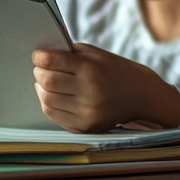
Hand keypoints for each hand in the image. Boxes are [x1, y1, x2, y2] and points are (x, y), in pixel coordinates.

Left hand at [32, 44, 179, 132]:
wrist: (141, 95)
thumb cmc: (117, 71)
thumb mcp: (99, 55)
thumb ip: (72, 53)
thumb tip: (44, 54)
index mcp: (92, 69)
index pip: (53, 61)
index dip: (40, 57)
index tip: (38, 55)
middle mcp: (89, 91)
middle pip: (47, 81)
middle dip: (39, 72)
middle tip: (41, 68)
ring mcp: (86, 111)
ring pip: (47, 99)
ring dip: (41, 88)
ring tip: (47, 82)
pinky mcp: (84, 126)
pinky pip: (54, 115)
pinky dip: (48, 103)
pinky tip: (54, 95)